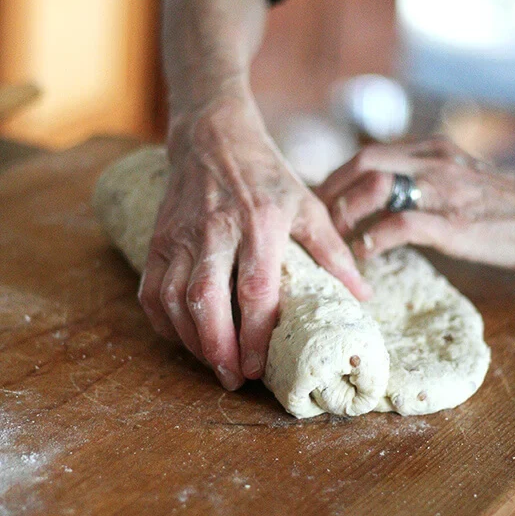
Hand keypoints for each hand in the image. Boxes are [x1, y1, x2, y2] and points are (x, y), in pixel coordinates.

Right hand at [138, 96, 370, 390]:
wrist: (213, 137)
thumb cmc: (266, 175)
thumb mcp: (307, 205)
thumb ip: (333, 252)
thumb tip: (363, 296)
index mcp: (260, 222)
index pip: (255, 288)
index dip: (254, 334)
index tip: (259, 367)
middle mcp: (216, 230)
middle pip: (206, 299)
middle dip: (217, 348)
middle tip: (232, 378)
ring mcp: (181, 235)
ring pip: (173, 299)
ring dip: (190, 340)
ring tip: (213, 363)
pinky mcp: (158, 238)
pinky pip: (151, 289)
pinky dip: (162, 321)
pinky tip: (183, 337)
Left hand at [315, 136, 514, 273]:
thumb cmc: (504, 207)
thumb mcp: (459, 179)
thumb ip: (422, 181)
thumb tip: (383, 200)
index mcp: (433, 150)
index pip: (369, 153)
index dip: (338, 177)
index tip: (322, 199)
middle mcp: (434, 162)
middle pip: (363, 163)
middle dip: (332, 191)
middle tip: (317, 219)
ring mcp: (443, 190)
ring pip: (375, 186)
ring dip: (346, 212)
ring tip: (336, 238)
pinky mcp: (452, 222)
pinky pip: (401, 224)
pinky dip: (375, 237)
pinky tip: (364, 253)